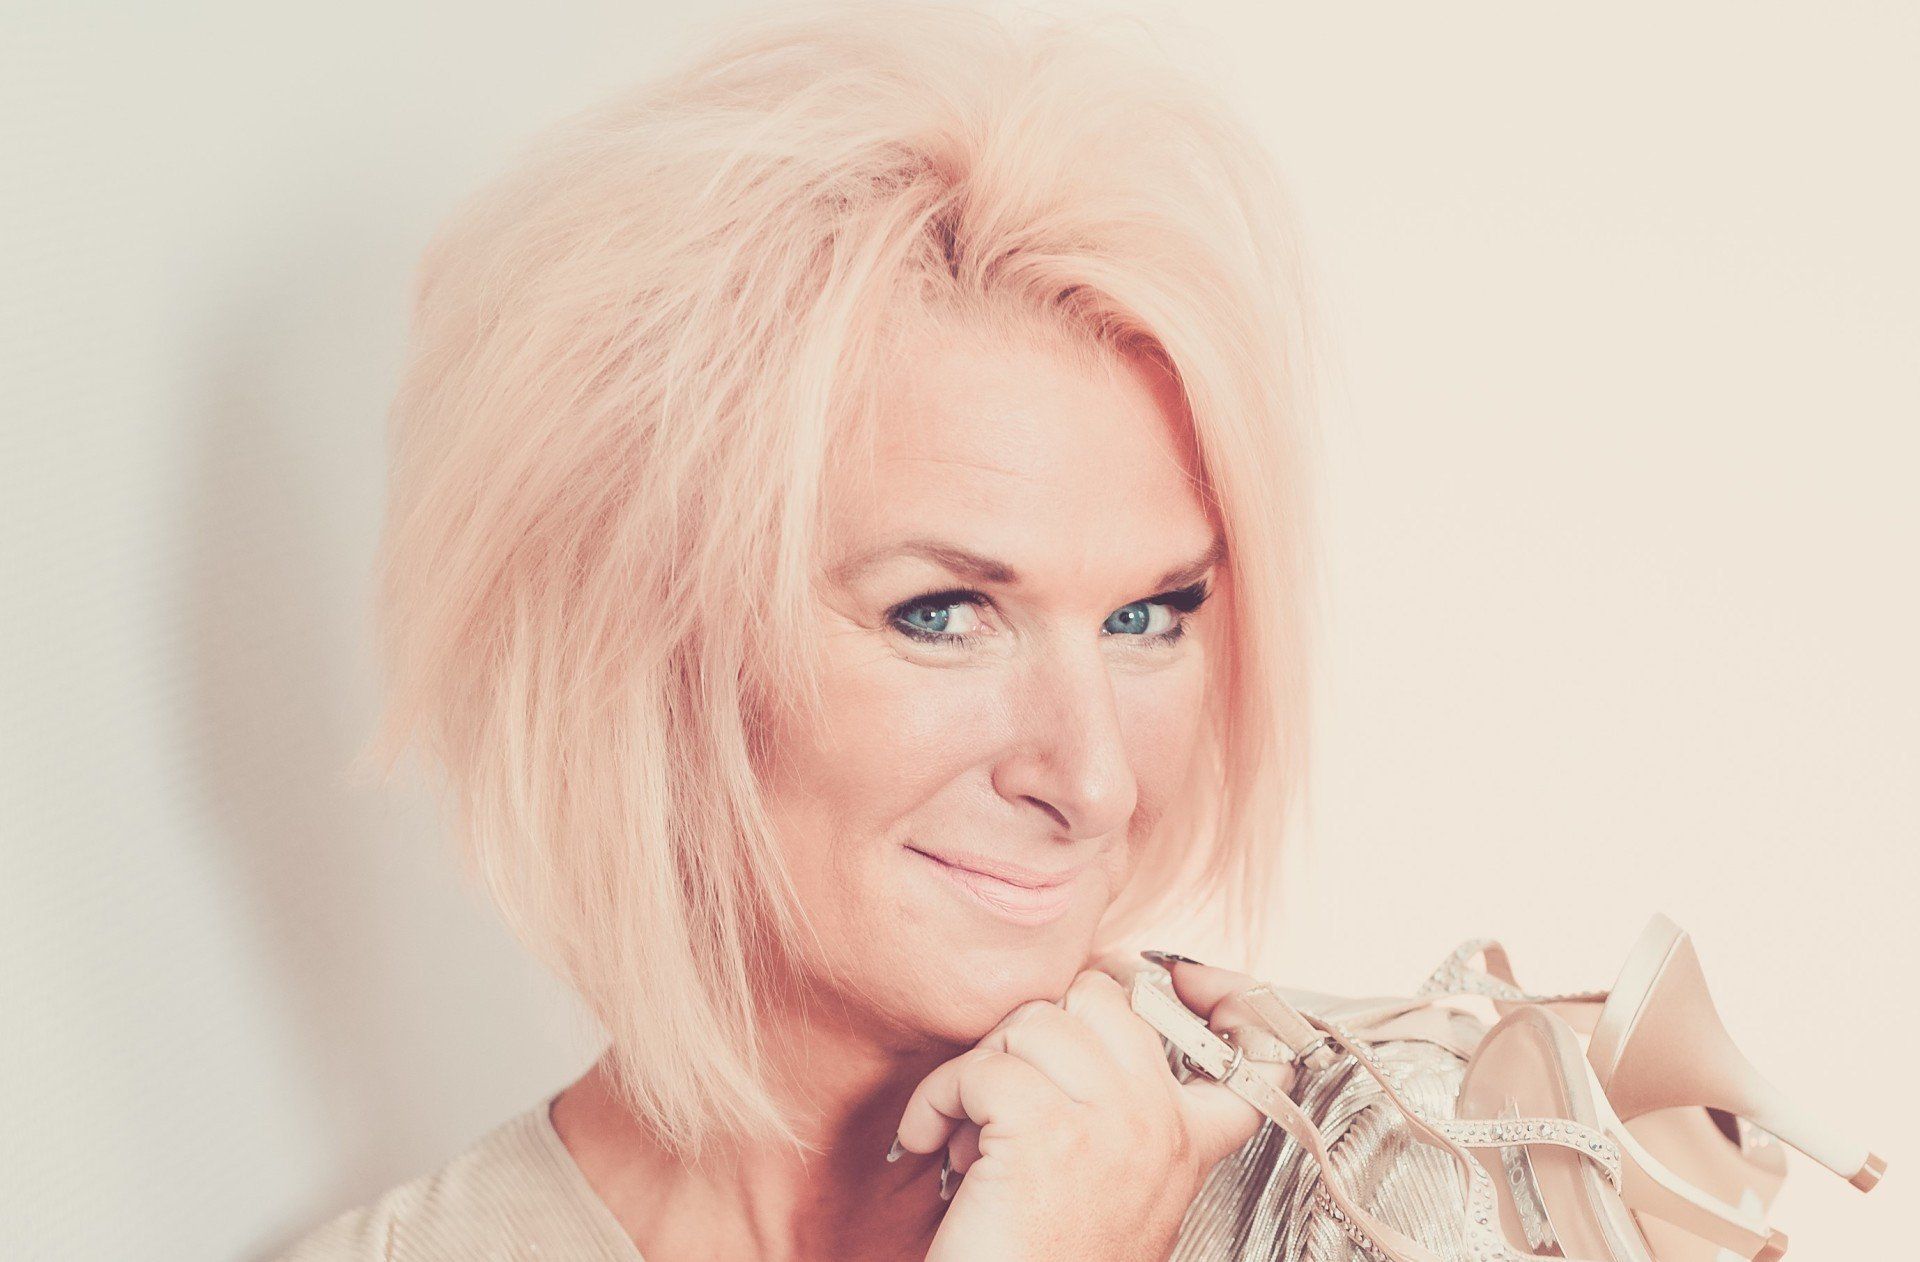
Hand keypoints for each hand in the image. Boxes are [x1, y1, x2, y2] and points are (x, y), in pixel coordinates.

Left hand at [892, 960, 1294, 1261]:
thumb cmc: (1046, 1260)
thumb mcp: (1114, 1186)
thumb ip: (1123, 1113)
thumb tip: (1084, 1013)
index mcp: (1188, 1140)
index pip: (1249, 1054)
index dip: (1224, 998)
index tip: (1176, 978)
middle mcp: (1160, 1124)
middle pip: (1101, 998)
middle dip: (1035, 1031)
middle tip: (1008, 1089)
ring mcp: (1110, 1121)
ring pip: (1032, 1023)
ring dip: (978, 1071)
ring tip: (970, 1132)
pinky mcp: (1045, 1129)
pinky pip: (978, 1068)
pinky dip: (936, 1101)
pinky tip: (932, 1143)